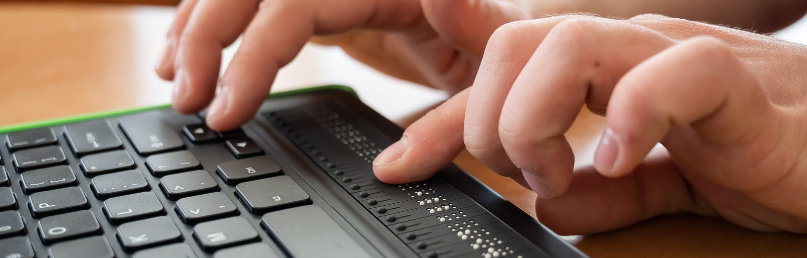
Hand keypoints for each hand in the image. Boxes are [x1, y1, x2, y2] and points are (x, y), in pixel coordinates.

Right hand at [155, 0, 543, 130]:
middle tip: (186, 98)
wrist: (513, 27)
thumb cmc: (510, 43)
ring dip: (202, 25)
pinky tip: (198, 53)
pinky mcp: (330, 4)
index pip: (297, 2)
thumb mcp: (491, 84)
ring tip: (176, 78)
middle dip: (208, 35)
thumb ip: (452, 123)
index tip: (227, 109)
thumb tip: (393, 167)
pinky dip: (223, 26)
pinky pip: (263, 5)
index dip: (253, 53)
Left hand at [373, 14, 806, 234]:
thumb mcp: (657, 178)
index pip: (502, 64)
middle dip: (491, 116)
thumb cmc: (757, 150)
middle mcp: (631, 50)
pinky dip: (630, 116)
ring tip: (559, 172)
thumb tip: (550, 205)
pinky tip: (618, 157)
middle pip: (517, 40)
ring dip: (538, 116)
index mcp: (605, 69)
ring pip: (574, 41)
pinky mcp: (736, 85)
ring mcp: (678, 58)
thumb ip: (603, 191)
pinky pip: (674, 72)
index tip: (402, 163)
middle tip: (524, 173)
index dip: (442, 116)